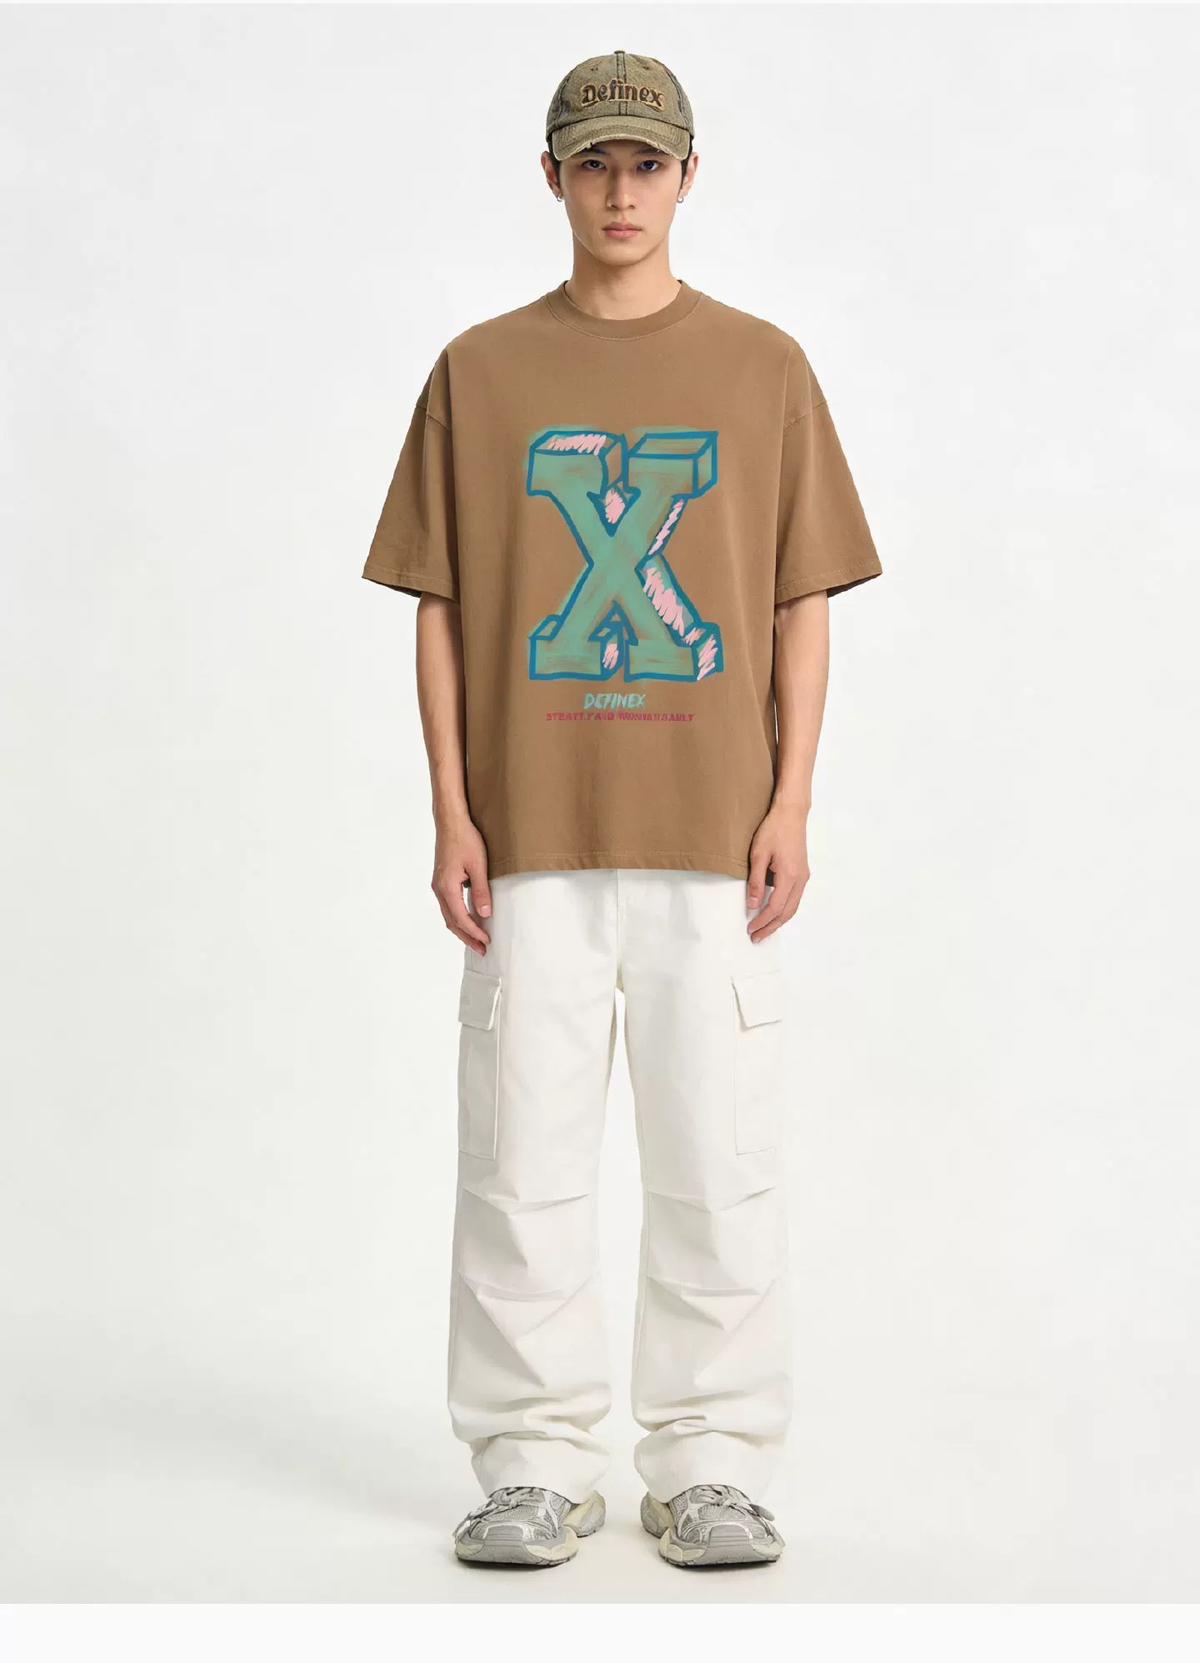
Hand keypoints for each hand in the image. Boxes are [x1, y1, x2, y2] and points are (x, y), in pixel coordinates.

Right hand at [431, 816, 492, 954]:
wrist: (450, 822)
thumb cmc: (465, 839)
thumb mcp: (478, 865)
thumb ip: (481, 890)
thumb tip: (485, 913)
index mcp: (446, 887)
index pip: (461, 918)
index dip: (474, 932)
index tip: (487, 941)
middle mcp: (439, 889)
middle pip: (451, 922)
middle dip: (467, 937)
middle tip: (482, 950)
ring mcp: (438, 885)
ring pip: (448, 915)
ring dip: (462, 929)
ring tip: (477, 940)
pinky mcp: (441, 881)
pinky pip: (448, 906)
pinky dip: (458, 918)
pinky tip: (468, 920)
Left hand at [746, 801, 809, 941]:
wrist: (791, 814)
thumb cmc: (774, 830)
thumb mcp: (759, 855)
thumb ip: (756, 882)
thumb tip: (753, 905)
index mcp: (789, 876)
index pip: (775, 907)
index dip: (762, 921)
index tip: (751, 929)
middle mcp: (800, 879)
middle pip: (786, 912)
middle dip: (771, 927)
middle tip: (757, 937)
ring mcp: (804, 876)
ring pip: (793, 907)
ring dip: (779, 920)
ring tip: (765, 929)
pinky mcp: (803, 872)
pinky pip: (795, 898)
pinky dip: (785, 910)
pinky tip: (776, 912)